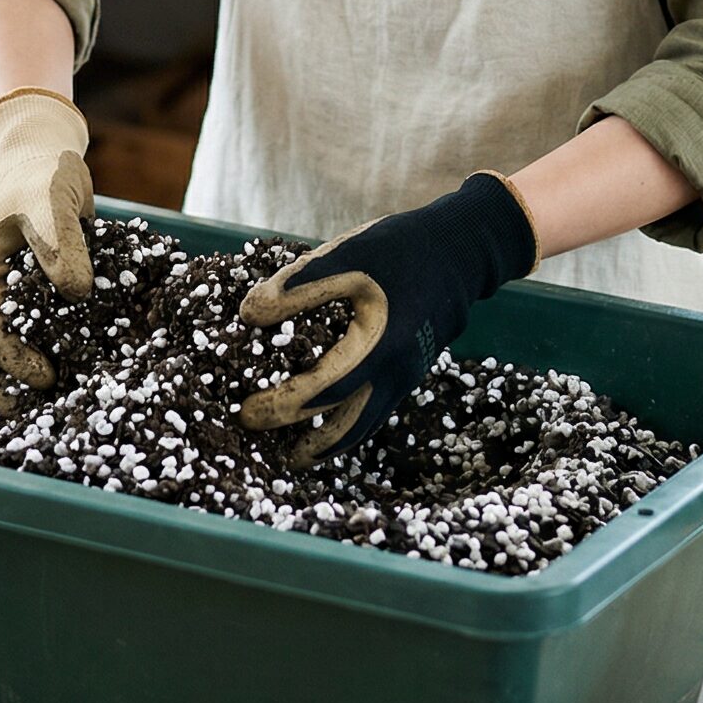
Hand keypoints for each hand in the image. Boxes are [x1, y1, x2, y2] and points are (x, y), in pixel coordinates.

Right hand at [0, 86, 94, 407]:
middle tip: (43, 410)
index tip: (45, 378)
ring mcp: (9, 289)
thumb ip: (61, 244)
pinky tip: (69, 367)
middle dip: (11, 380)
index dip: (15, 357)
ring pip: (3, 342)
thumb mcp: (51, 202)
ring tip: (44, 406)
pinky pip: (33, 325)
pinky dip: (45, 347)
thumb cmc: (40, 174)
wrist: (40, 152)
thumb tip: (76, 292)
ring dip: (18, 373)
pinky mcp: (33, 287)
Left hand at [237, 172, 537, 465]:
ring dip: (328, 444)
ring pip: (365, 425)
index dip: (282, 405)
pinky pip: (376, 410)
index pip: (323, 390)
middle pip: (348, 427)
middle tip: (262, 440)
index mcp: (377, 344)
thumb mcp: (345, 256)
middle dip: (304, 443)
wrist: (457, 252)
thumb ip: (299, 285)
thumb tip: (248, 314)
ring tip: (292, 452)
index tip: (246, 413)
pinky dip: (348, 424)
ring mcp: (405, 376)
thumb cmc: (397, 251)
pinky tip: (326, 421)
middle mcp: (395, 371)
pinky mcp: (408, 372)